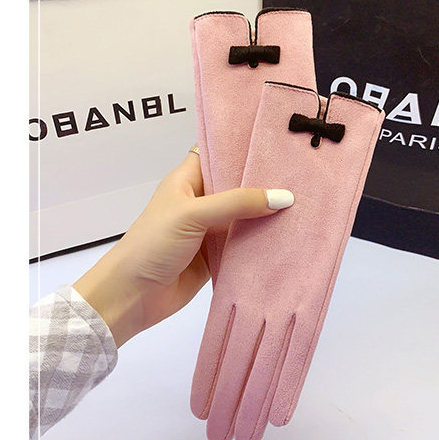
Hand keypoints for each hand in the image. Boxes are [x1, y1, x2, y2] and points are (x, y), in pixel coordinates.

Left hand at [73, 149, 293, 346]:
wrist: (131, 297)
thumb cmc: (152, 245)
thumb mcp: (192, 214)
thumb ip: (236, 204)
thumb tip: (283, 197)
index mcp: (187, 180)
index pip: (218, 154)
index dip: (243, 147)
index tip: (279, 142)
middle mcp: (200, 202)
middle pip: (237, 186)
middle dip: (265, 182)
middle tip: (304, 172)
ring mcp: (209, 230)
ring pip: (245, 217)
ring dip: (268, 214)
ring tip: (308, 201)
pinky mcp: (216, 257)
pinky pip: (245, 245)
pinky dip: (263, 242)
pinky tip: (291, 236)